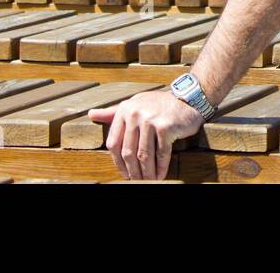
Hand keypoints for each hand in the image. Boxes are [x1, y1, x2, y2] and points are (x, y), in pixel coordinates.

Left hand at [89, 89, 204, 180]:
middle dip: (132, 171)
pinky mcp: (165, 127)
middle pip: (128, 152)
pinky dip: (161, 168)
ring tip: (149, 181)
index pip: (114, 143)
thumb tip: (91, 114)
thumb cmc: (159, 104)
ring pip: (144, 155)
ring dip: (146, 173)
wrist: (187, 99)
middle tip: (136, 181)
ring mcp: (150, 120)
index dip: (118, 162)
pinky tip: (160, 175)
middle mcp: (135, 113)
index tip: (124, 172)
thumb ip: (113, 112)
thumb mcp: (135, 104)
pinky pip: (161, 154)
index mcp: (125, 110)